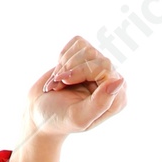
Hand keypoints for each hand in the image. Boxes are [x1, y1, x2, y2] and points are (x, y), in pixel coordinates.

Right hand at [9, 37, 126, 161]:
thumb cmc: (60, 119)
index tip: (65, 81)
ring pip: (85, 47)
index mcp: (116, 98)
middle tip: (58, 84)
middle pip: (93, 54)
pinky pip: (78, 42)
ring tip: (59, 82)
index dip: (82, 70)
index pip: (105, 66)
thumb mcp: (79, 117)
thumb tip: (119, 81)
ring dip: (65, 64)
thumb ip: (100, 103)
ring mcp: (100, 67)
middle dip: (70, 68)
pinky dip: (63, 56)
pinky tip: (61, 72)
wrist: (42, 112)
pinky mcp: (87, 57)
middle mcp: (112, 80)